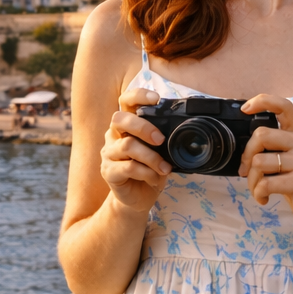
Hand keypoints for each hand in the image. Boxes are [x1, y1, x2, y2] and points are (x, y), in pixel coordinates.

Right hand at [100, 86, 171, 213]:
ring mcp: (109, 153)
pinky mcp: (108, 172)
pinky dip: (147, 173)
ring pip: (127, 146)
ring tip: (164, 168)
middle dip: (143, 127)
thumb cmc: (149, 170)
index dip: (138, 95)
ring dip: (151, 157)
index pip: (125, 101)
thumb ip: (163, 138)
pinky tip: (155, 179)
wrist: (139, 198)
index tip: (156, 99)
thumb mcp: (160, 151)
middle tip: (160, 140)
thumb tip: (184, 130)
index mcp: (126, 125)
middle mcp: (113, 135)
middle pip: (119, 119)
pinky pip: (128, 167)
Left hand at [237, 94, 292, 234]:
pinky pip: (265, 183)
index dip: (262, 101)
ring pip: (259, 162)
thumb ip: (276, 147)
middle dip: (246, 156)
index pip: (283, 106)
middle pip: (261, 135)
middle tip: (246, 172)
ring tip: (259, 189)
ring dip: (251, 180)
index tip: (245, 109)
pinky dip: (258, 193)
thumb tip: (245, 148)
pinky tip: (264, 198)